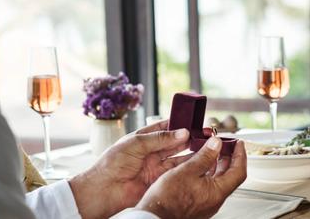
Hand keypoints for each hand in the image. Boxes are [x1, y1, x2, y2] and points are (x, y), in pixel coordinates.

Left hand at [69, 120, 193, 217]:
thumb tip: (182, 132)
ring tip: (205, 145)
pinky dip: (187, 166)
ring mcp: (156, 166)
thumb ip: (160, 138)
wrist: (104, 189)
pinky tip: (198, 160)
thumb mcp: (136, 143)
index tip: (193, 119)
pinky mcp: (159, 179)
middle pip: (175, 142)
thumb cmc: (113, 163)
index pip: (165, 127)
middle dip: (189, 137)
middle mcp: (152, 151)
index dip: (179, 123)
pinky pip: (176, 171)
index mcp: (144, 138)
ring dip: (191, 151)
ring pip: (178, 156)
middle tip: (204, 133)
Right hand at [136, 136, 246, 217]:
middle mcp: (215, 200)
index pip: (238, 171)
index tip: (239, 143)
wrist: (152, 217)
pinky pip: (208, 185)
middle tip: (225, 144)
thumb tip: (216, 144)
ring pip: (218, 180)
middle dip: (229, 157)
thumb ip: (204, 156)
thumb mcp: (187, 171)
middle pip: (230, 175)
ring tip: (211, 150)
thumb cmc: (167, 200)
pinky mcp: (198, 204)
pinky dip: (208, 172)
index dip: (240, 155)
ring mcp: (207, 203)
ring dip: (217, 164)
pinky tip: (198, 165)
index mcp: (217, 192)